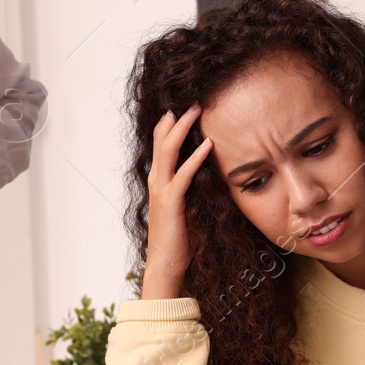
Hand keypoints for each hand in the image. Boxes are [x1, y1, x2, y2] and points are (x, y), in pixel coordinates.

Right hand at [140, 107, 210, 300]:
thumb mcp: (186, 206)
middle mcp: (157, 181)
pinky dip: (196, 158)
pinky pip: (184, 175)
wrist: (167, 264)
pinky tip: (207, 145)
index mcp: (160, 181)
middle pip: (163, 142)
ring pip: (169, 152)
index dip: (171, 125)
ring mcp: (162, 191)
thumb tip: (205, 175)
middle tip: (192, 100)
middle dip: (176, 120)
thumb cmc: (179, 238)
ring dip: (183, 129)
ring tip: (196, 111)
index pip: (162, 145)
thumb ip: (191, 189)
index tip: (182, 107)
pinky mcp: (173, 202)